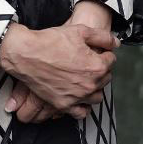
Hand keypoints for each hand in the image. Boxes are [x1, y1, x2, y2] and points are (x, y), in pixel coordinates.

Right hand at [0, 21, 119, 118]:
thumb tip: (116, 43)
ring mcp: (77, 97)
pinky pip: (82, 112)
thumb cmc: (51, 41)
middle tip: (89, 61)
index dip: (104, 52)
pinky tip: (79, 97)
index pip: (111, 60)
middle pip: (106, 79)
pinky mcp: (64, 105)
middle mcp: (90, 85)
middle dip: (101, 69)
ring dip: (95, 87)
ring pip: (97, 97)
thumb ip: (102, 37)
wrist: (26, 53)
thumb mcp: (80, 31)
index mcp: (96, 66)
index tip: (96, 50)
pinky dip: (83, 106)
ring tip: (86, 78)